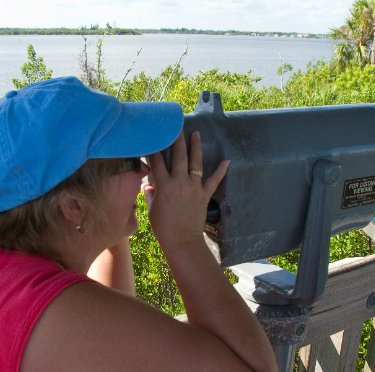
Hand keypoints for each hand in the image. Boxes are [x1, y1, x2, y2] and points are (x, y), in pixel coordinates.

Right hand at [144, 131, 228, 251]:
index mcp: (164, 185)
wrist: (182, 241)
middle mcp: (180, 182)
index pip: (157, 161)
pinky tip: (226, 160)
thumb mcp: (152, 210)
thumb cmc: (163, 228)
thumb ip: (150, 195)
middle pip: (179, 156)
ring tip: (196, 134)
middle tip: (176, 126)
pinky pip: (214, 180)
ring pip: (195, 162)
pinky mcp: (204, 195)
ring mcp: (194, 187)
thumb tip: (147, 185)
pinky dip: (221, 171)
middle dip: (177, 139)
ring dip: (196, 147)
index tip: (153, 137)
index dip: (154, 148)